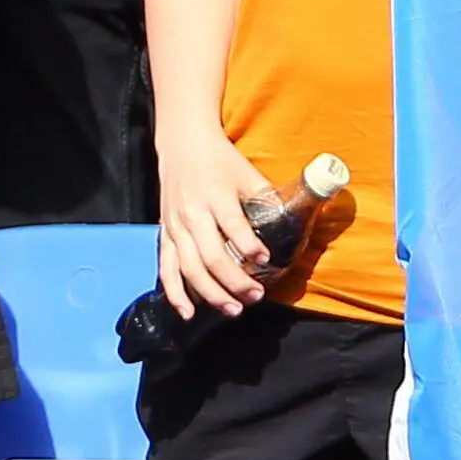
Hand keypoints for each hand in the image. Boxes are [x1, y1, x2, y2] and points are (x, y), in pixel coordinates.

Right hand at [154, 128, 276, 319]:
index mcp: (216, 196)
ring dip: (211, 293)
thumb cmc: (221, 160)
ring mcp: (176, 228)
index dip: (249, 246)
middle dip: (234, 281)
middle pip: (211, 256)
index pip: (233, 225)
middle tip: (256, 296)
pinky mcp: (164, 235)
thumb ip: (266, 197)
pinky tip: (189, 312)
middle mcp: (193, 214)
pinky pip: (166, 269)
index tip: (266, 260)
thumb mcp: (247, 172)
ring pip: (190, 268)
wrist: (182, 146)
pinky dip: (175, 293)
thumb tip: (296, 219)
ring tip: (233, 309)